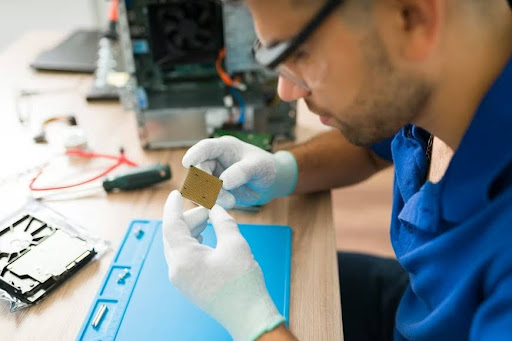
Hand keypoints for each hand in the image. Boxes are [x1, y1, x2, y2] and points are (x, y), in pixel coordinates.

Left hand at [162, 191, 284, 340]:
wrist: (249, 316)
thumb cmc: (242, 283)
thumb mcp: (235, 244)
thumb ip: (222, 221)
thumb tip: (215, 209)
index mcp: (183, 258)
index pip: (171, 225)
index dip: (173, 206)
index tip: (175, 193)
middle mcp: (176, 270)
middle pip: (173, 235)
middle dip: (188, 218)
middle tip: (207, 209)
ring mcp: (181, 280)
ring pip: (177, 247)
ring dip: (190, 231)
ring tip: (208, 221)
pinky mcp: (189, 285)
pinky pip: (183, 258)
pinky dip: (192, 244)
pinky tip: (206, 238)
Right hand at [182, 136, 297, 207]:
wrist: (268, 184)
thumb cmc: (265, 168)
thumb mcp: (258, 167)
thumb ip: (242, 171)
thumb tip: (223, 181)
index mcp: (224, 148)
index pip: (206, 147)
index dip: (195, 153)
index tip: (186, 162)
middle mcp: (214, 160)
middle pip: (199, 171)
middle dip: (210, 187)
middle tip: (229, 199)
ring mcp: (212, 175)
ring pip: (200, 187)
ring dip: (213, 197)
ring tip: (232, 202)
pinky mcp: (213, 190)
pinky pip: (205, 198)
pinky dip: (214, 203)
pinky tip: (229, 204)